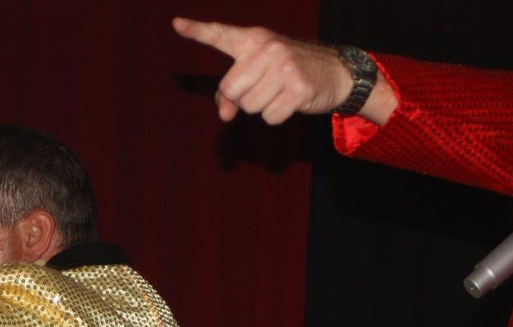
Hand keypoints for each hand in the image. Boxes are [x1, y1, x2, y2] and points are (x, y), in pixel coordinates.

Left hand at [172, 17, 395, 124]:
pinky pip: (270, 117)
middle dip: (243, 98)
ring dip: (262, 107)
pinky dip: (277, 116)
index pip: (221, 34)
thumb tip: (224, 114)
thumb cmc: (290, 71)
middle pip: (231, 90)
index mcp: (254, 40)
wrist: (335, 72)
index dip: (197, 31)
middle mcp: (267, 49)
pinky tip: (291, 101)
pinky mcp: (298, 89)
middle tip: (263, 89)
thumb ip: (234, 89)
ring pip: (250, 107)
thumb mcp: (261, 70)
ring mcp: (284, 68)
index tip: (176, 24)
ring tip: (280, 93)